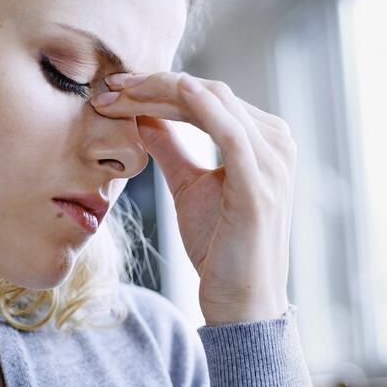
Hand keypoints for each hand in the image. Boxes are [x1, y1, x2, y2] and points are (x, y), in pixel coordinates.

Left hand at [92, 72, 294, 324]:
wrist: (241, 303)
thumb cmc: (220, 249)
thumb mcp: (189, 187)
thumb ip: (172, 148)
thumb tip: (143, 117)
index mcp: (265, 141)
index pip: (209, 97)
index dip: (161, 87)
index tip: (116, 88)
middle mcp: (276, 143)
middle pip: (211, 92)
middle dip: (156, 84)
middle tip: (110, 86)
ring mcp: (272, 162)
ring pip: (215, 103)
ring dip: (164, 90)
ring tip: (121, 92)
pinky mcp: (258, 183)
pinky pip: (230, 132)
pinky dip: (202, 106)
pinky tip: (174, 89)